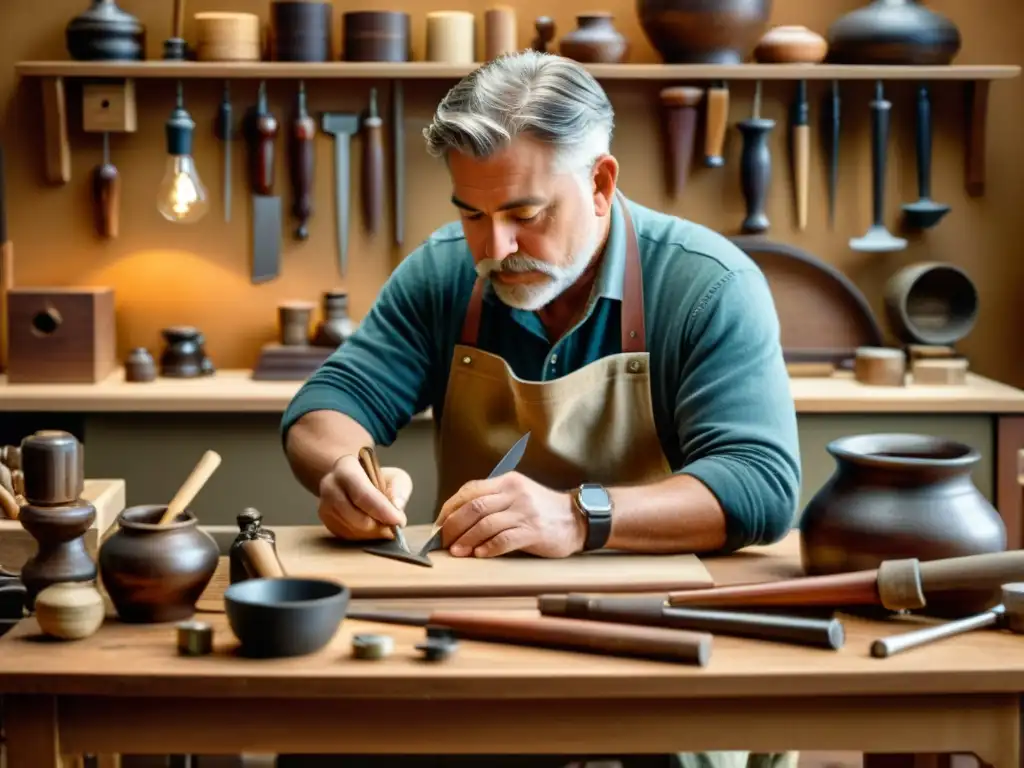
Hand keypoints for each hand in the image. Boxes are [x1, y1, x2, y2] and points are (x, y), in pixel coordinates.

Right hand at [317, 454, 411, 540]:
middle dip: (378, 526)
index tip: (399, 521)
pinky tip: (373, 529)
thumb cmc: (376, 477)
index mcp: (346, 467)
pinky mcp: (326, 521)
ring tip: (385, 526)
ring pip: (351, 530)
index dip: (382, 510)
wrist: (352, 480)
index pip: (363, 493)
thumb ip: (399, 489)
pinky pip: (346, 536)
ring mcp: (324, 505)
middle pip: (355, 516)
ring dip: (372, 534)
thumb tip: (397, 507)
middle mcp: (330, 485)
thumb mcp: (394, 475)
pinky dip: (363, 537)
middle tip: (394, 526)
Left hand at [437, 472, 584, 557]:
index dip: (450, 507)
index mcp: (507, 482)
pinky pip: (504, 539)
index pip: (470, 490)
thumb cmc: (542, 509)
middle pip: (474, 507)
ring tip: (456, 551)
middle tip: (442, 541)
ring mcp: (525, 512)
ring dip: (466, 539)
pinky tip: (479, 554)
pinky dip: (488, 548)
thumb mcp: (517, 495)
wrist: (577, 518)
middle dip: (453, 525)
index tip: (439, 524)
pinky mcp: (533, 531)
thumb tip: (457, 518)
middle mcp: (515, 493)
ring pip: (485, 524)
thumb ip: (493, 500)